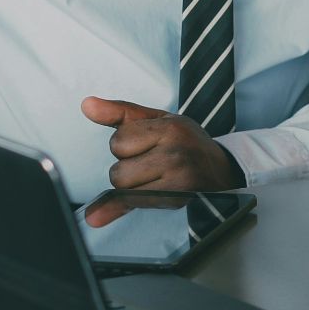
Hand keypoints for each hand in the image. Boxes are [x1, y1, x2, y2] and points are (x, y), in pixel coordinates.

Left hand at [80, 97, 242, 191]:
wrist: (222, 169)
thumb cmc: (185, 142)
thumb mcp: (158, 120)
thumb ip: (120, 113)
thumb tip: (87, 105)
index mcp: (170, 128)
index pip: (118, 142)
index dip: (125, 145)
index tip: (145, 144)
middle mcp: (176, 153)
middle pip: (118, 172)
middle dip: (127, 169)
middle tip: (150, 163)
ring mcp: (179, 179)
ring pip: (124, 190)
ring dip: (132, 186)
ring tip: (154, 176)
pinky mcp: (177, 199)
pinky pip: (135, 204)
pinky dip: (133, 201)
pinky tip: (148, 192)